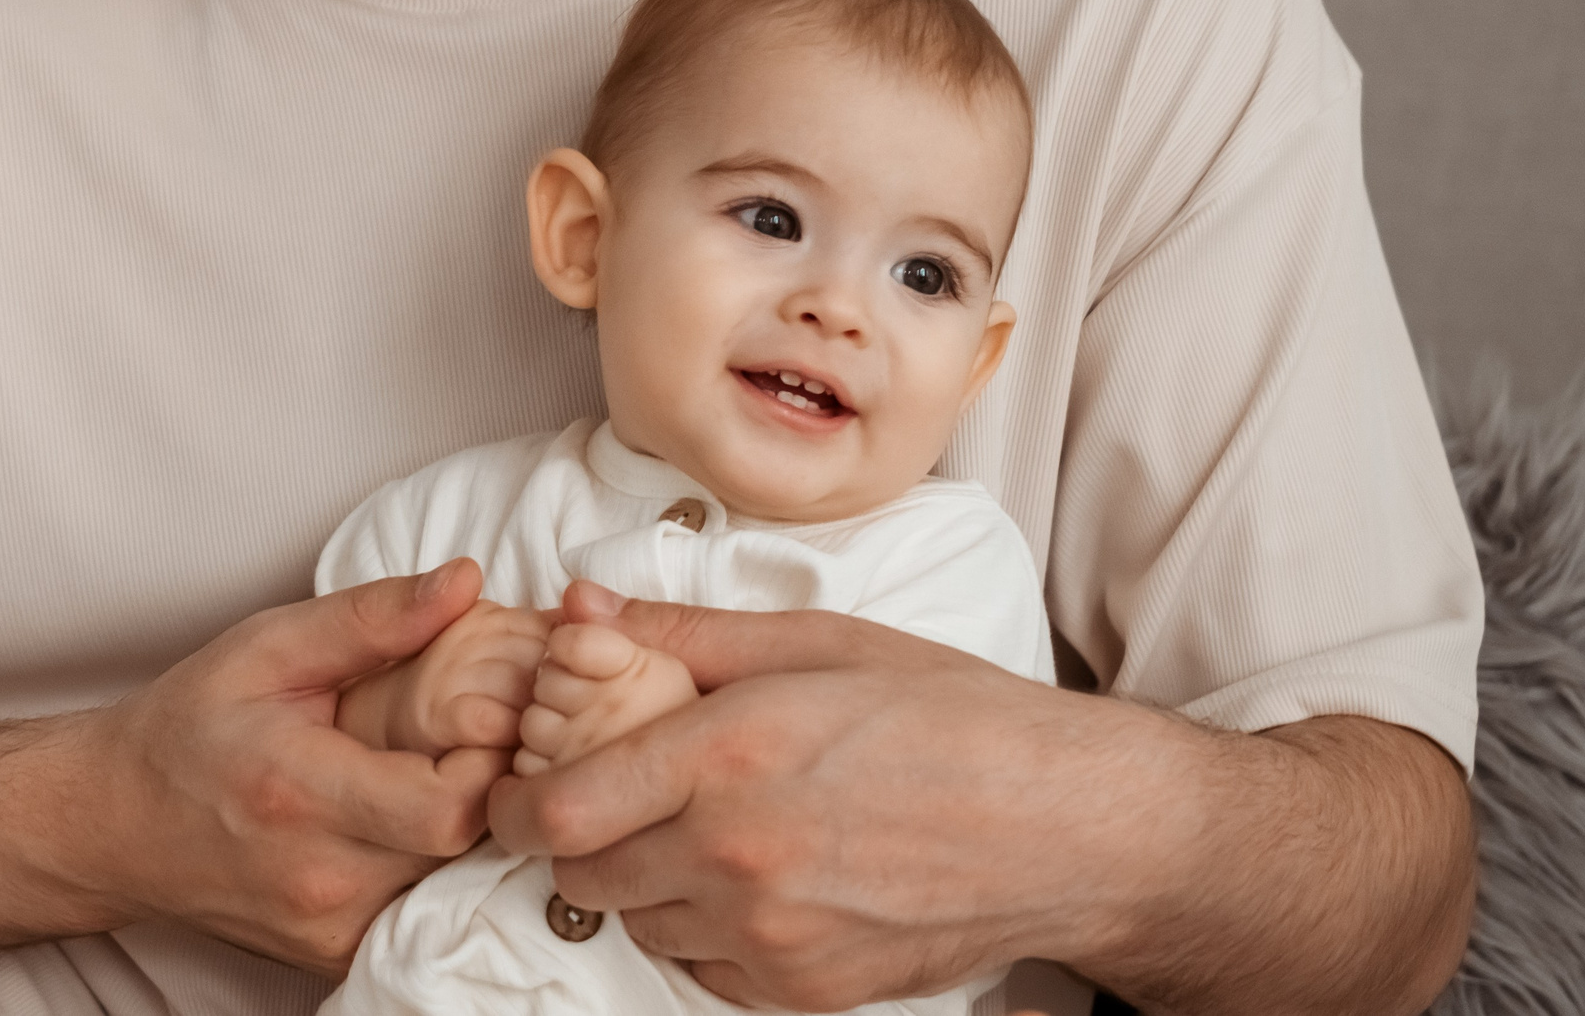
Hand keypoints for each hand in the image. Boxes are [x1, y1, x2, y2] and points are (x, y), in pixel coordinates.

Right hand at [66, 559, 512, 974]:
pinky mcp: (335, 957)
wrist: (113, 825)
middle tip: (483, 735)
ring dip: (470, 827)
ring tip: (447, 770)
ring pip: (452, 884)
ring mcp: (329, 930)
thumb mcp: (267, 648)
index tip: (490, 708)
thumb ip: (372, 617)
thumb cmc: (188, 728)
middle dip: (493, 786)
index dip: (492, 755)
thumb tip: (467, 582)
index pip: (451, 804)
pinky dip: (434, 867)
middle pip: (465, 848)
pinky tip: (413, 817)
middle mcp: (320, 878)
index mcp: (301, 792)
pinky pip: (420, 912)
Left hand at [485, 581, 1175, 1010]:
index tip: (520, 778)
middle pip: (581, 874)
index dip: (515, 797)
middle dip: (578, 833)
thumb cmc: (953, 717)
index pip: (553, 811)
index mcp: (726, 758)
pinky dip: (702, 930)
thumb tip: (582, 607)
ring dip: (643, 880)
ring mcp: (770, 938)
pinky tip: (752, 877)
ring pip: (639, 923)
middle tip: (614, 791)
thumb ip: (683, 634)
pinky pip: (702, 970)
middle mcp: (734, 859)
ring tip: (701, 826)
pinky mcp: (806, 993)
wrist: (1070, 828)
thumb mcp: (816, 642)